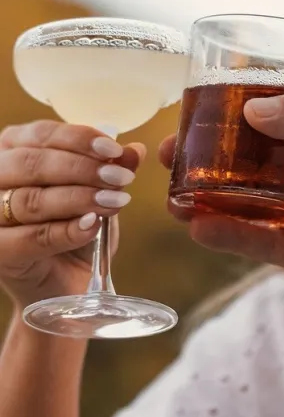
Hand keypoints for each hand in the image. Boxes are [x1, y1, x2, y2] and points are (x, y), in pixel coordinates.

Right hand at [0, 121, 143, 308]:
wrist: (62, 281)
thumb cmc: (74, 228)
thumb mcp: (99, 192)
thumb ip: (112, 169)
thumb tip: (135, 150)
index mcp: (15, 149)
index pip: (42, 134)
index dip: (79, 138)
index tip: (114, 149)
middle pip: (32, 164)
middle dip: (82, 169)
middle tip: (119, 177)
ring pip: (30, 200)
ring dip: (78, 198)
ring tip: (113, 201)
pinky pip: (31, 237)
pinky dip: (65, 231)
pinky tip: (92, 226)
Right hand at [160, 89, 283, 329]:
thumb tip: (254, 110)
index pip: (281, 117)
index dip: (239, 113)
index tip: (199, 108)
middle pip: (257, 162)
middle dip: (214, 157)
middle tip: (171, 153)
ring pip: (253, 204)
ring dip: (212, 198)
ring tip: (172, 193)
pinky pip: (264, 245)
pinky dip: (231, 236)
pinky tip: (199, 226)